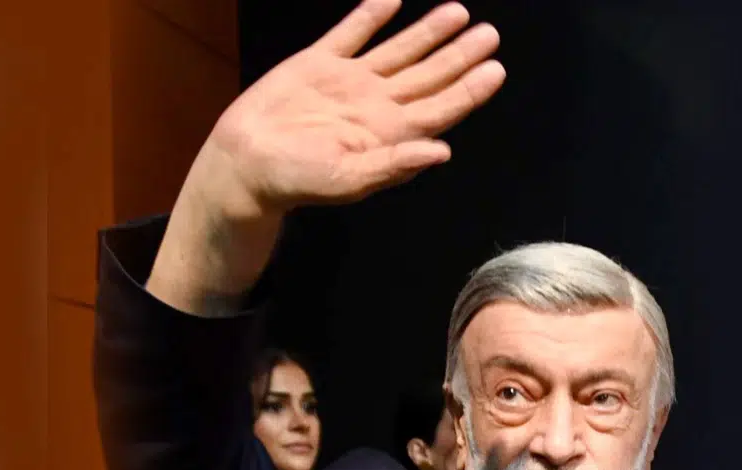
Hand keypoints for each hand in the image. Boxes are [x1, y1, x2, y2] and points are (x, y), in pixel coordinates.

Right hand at [148, 0, 503, 314]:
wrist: (244, 163)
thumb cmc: (297, 180)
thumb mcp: (349, 180)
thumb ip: (396, 165)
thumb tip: (442, 151)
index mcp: (391, 134)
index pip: (441, 108)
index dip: (470, 89)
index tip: (496, 69)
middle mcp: (378, 105)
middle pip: (429, 76)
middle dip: (460, 55)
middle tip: (490, 34)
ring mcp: (350, 82)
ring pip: (400, 51)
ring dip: (429, 32)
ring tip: (459, 11)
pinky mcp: (319, 63)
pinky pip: (351, 33)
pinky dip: (371, 15)